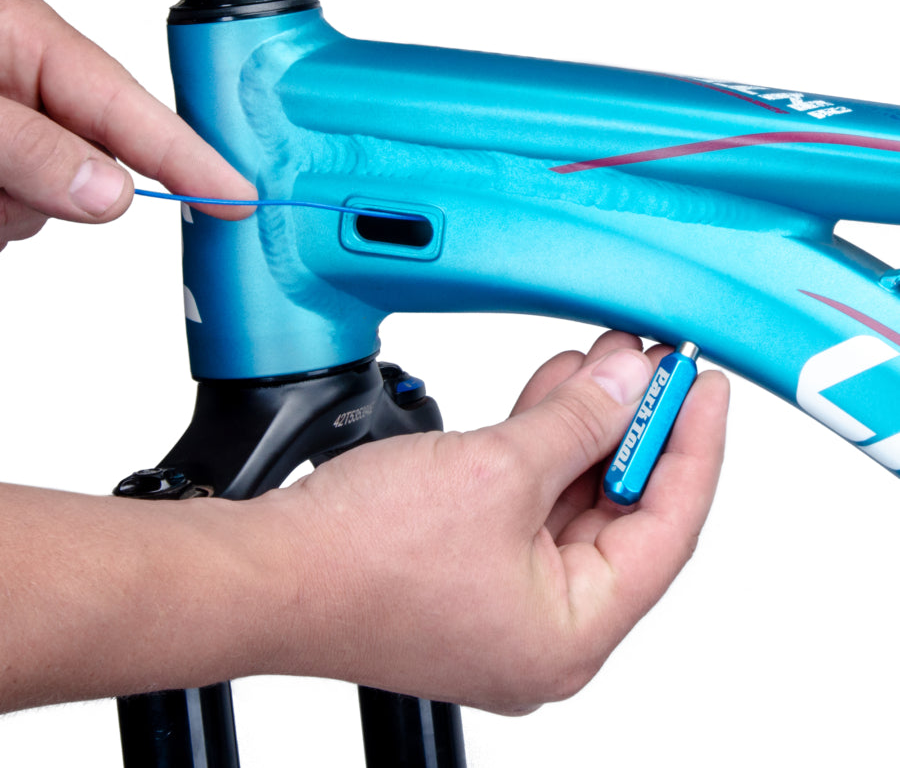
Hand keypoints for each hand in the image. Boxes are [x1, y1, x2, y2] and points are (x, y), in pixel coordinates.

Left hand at [0, 0, 255, 249]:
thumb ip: (36, 149)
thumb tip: (111, 196)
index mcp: (34, 44)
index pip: (137, 113)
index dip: (197, 160)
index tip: (241, 199)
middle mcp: (31, 85)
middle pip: (96, 166)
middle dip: (57, 188)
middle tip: (3, 179)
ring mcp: (17, 130)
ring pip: (54, 200)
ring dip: (11, 205)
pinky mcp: (3, 166)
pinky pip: (20, 212)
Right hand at [267, 331, 728, 713]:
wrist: (263, 573)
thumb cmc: (358, 557)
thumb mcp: (496, 470)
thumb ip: (578, 423)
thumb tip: (628, 385)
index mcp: (570, 635)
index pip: (667, 531)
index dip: (692, 448)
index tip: (703, 387)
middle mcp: (543, 632)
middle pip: (620, 516)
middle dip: (634, 431)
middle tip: (651, 365)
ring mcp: (503, 604)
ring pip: (571, 506)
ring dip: (586, 433)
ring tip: (603, 367)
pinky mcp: (468, 573)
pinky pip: (527, 507)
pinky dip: (542, 451)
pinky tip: (553, 397)